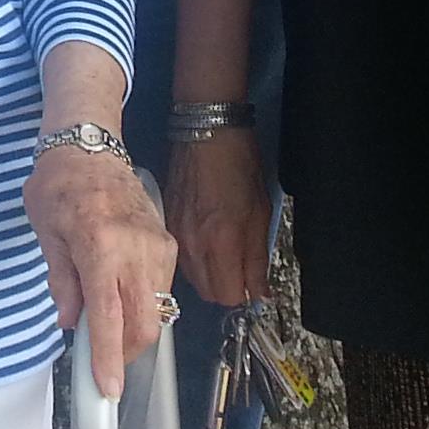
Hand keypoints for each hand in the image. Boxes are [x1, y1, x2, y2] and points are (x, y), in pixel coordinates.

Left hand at [25, 146, 177, 399]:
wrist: (89, 144)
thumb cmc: (59, 183)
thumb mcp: (45, 232)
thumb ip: (62, 282)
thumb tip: (71, 323)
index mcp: (99, 245)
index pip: (108, 316)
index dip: (107, 358)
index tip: (107, 388)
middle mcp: (135, 248)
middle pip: (144, 324)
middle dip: (125, 353)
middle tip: (101, 359)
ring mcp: (157, 246)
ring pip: (157, 311)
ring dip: (134, 330)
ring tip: (106, 321)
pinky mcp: (168, 243)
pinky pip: (161, 290)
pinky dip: (142, 305)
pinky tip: (120, 296)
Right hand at [166, 129, 271, 309]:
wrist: (207, 131)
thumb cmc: (239, 164)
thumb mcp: (260, 212)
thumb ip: (258, 259)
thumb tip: (260, 293)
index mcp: (222, 241)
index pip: (227, 297)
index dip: (243, 294)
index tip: (252, 285)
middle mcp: (194, 244)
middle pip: (208, 293)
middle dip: (226, 288)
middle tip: (240, 270)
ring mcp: (177, 234)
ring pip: (193, 277)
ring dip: (210, 275)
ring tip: (224, 253)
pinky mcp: (167, 222)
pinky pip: (182, 256)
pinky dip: (196, 258)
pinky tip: (207, 239)